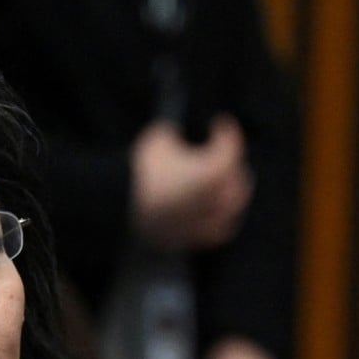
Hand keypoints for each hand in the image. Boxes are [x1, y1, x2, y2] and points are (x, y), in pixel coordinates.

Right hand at [130, 115, 253, 249]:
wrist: (120, 208)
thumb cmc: (141, 171)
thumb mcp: (157, 140)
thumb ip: (172, 135)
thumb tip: (172, 135)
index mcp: (215, 170)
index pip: (231, 147)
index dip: (226, 131)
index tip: (219, 122)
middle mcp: (217, 198)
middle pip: (238, 179)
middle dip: (233, 164)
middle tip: (223, 153)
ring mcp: (206, 220)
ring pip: (232, 207)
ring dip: (231, 192)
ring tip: (224, 183)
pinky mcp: (192, 236)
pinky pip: (217, 230)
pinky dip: (220, 219)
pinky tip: (213, 212)